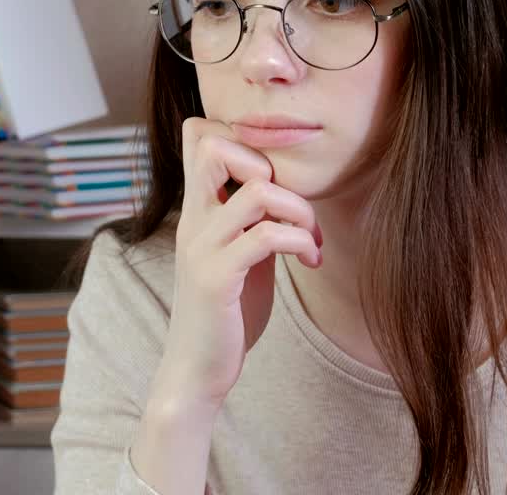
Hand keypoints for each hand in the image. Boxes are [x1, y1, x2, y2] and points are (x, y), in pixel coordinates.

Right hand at [153, 116, 322, 411]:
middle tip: (290, 201)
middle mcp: (193, 221)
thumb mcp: (236, 251)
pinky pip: (267, 237)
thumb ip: (248, 216)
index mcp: (197, 210)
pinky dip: (302, 242)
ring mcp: (203, 248)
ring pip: (259, 191)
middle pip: (216, 144)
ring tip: (312, 239)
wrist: (196, 370)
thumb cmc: (225, 311)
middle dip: (269, 161)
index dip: (243, 139)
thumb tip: (280, 182)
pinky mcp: (218, 280)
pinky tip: (311, 260)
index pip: (199, 134)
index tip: (275, 178)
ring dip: (301, 210)